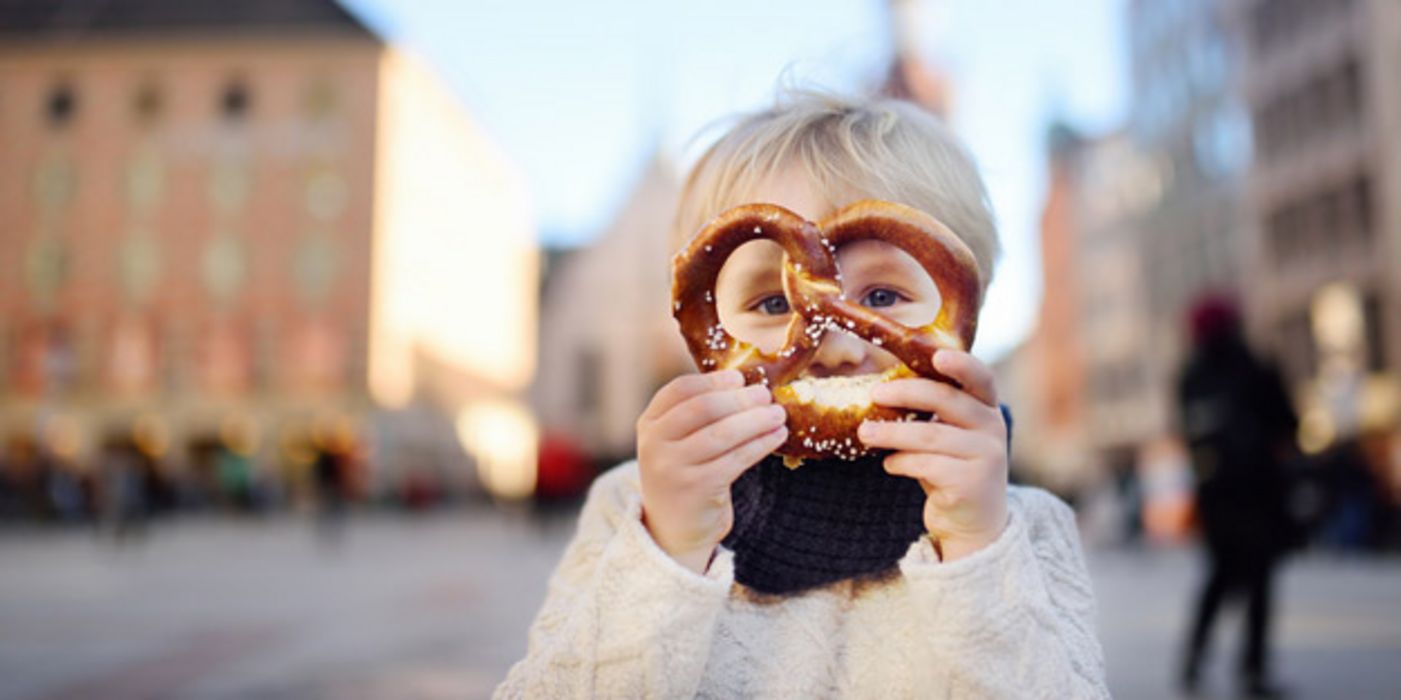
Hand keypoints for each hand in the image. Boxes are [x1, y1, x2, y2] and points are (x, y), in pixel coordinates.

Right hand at [636, 369, 787, 572]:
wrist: (673, 530)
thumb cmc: (685, 476)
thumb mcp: (676, 443)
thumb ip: (697, 416)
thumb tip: (747, 385)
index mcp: (649, 424)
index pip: (680, 390)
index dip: (713, 381)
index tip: (740, 378)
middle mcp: (655, 444)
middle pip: (703, 408)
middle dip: (740, 399)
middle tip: (766, 395)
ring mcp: (673, 468)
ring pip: (722, 433)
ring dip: (756, 420)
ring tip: (778, 414)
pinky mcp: (696, 488)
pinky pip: (736, 459)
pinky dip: (761, 444)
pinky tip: (777, 437)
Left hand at [858, 350, 1008, 561]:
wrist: (973, 523)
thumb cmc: (951, 469)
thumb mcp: (947, 436)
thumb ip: (931, 414)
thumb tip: (882, 391)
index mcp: (987, 409)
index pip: (981, 378)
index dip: (961, 364)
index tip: (936, 355)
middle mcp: (993, 428)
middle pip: (947, 400)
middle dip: (906, 394)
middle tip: (874, 394)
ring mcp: (986, 456)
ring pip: (930, 435)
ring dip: (892, 433)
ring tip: (865, 433)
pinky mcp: (971, 483)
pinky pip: (926, 465)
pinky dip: (901, 462)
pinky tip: (889, 464)